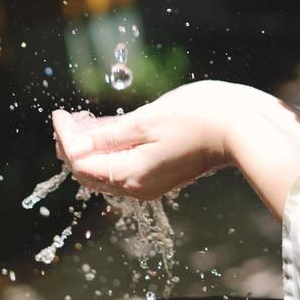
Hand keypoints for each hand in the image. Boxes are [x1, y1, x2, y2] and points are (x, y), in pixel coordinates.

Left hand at [52, 80, 253, 201]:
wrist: (241, 128)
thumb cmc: (196, 118)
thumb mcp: (145, 120)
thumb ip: (108, 135)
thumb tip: (74, 145)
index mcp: (128, 175)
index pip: (80, 161)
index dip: (64, 137)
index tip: (59, 113)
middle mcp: (136, 185)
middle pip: (90, 170)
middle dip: (73, 144)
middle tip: (66, 117)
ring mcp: (150, 181)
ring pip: (106, 167)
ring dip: (91, 145)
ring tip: (81, 120)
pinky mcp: (161, 171)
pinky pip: (124, 164)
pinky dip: (111, 148)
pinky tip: (107, 129)